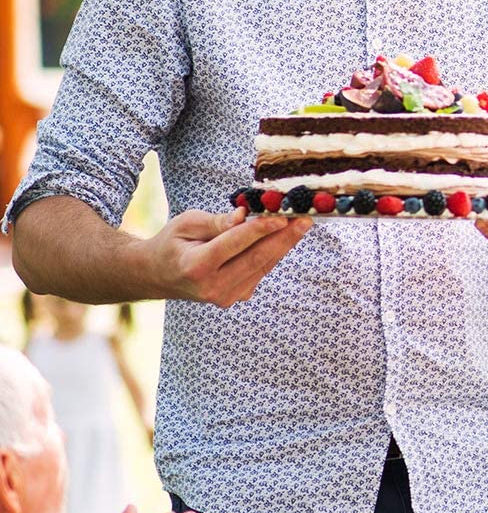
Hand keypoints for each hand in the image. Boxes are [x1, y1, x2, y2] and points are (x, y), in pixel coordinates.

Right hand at [142, 207, 310, 307]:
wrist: (158, 276)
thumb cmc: (172, 243)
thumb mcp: (186, 223)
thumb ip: (216, 222)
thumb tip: (244, 216)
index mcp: (195, 267)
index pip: (233, 245)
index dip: (260, 229)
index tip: (281, 215)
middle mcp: (212, 287)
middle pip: (255, 258)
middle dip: (283, 237)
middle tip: (305, 218)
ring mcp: (225, 297)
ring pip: (262, 266)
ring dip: (285, 244)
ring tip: (302, 223)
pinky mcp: (236, 298)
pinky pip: (261, 271)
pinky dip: (274, 253)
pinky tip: (286, 236)